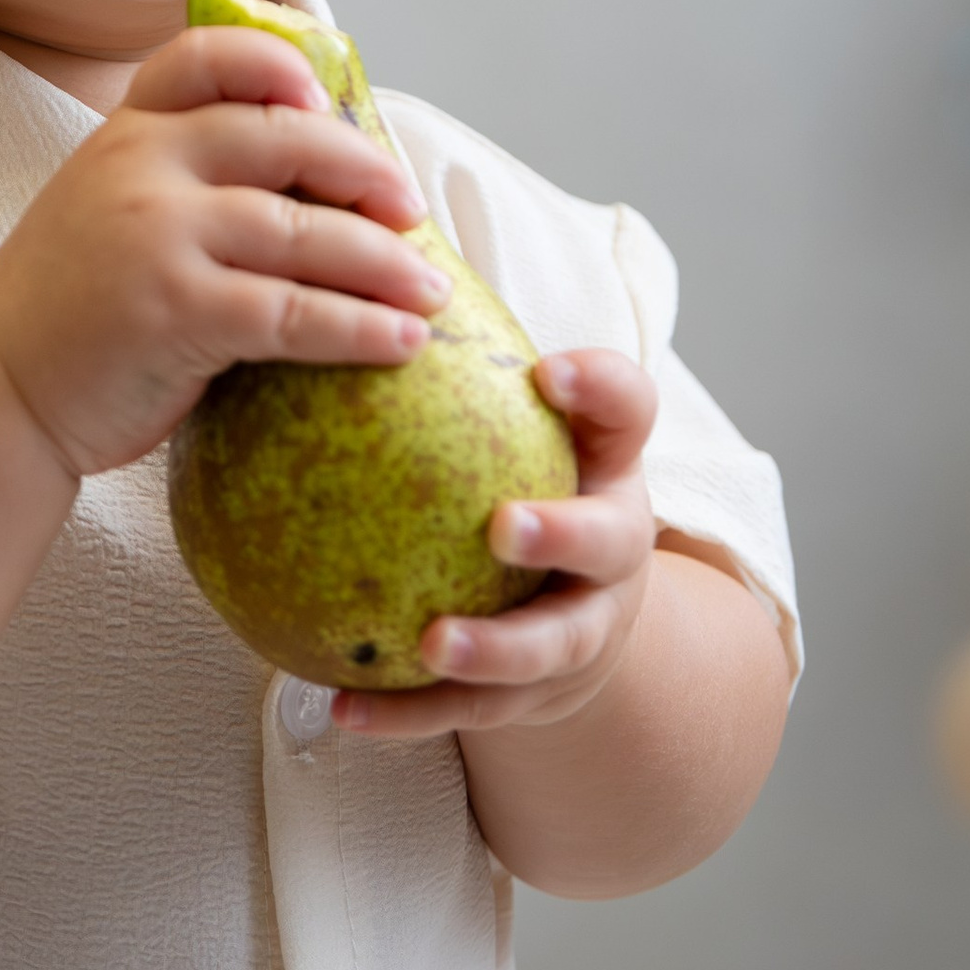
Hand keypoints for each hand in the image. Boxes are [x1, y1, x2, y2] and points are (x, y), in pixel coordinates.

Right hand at [0, 26, 447, 480]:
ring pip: (305, 232)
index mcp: (125, 131)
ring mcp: (157, 235)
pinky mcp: (177, 312)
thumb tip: (313, 183)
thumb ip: (182, 178)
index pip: (206, 56)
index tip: (324, 98)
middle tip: (413, 213)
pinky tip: (403, 342)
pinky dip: (362, 328)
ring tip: (433, 290)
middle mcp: (141, 166)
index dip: (276, 64)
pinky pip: (295, 312)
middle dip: (366, 174)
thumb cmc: (68, 310)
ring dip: (387, 263)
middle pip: (285, 139)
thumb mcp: (107, 210)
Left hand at [329, 347, 658, 742]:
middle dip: (561, 534)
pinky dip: (406, 713)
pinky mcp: (531, 698)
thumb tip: (380, 256)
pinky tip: (342, 707)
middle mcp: (611, 553)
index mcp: (607, 470)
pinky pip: (466, 711)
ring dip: (492, 649)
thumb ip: (465, 366)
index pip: (627, 410)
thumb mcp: (515, 429)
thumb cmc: (524, 488)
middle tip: (501, 526)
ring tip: (429, 643)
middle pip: (609, 544)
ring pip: (548, 649)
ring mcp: (579, 632)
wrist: (572, 615)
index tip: (547, 371)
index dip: (600, 389)